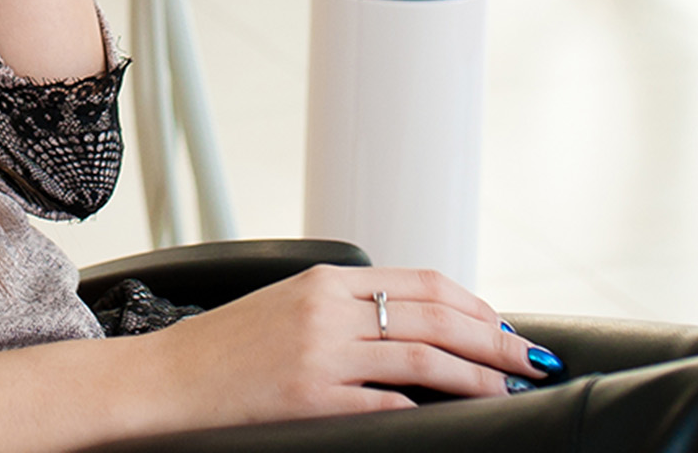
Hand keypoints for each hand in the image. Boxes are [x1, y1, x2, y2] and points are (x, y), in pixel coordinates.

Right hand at [142, 265, 557, 424]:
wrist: (166, 378)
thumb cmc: (227, 347)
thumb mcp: (290, 304)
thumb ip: (348, 306)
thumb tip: (417, 325)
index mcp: (328, 280)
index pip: (425, 284)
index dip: (477, 306)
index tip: (505, 328)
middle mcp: (329, 309)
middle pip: (437, 317)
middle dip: (494, 340)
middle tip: (532, 360)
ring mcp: (321, 354)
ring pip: (424, 359)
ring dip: (477, 376)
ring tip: (508, 389)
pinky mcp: (309, 398)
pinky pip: (385, 403)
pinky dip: (425, 409)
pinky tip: (453, 417)